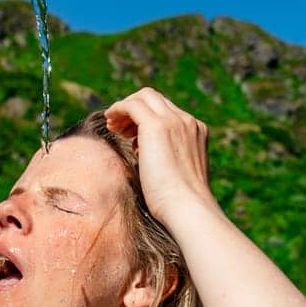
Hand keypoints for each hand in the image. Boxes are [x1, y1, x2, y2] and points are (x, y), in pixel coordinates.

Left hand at [103, 88, 214, 229]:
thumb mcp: (178, 176)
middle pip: (156, 99)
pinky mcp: (157, 126)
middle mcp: (187, 122)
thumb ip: (169, 161)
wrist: (188, 208)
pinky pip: (133, 105)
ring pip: (145, 97)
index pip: (168, 112)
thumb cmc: (180, 204)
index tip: (132, 136)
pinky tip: (109, 121)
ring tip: (112, 126)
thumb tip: (148, 159)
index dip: (147, 119)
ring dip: (125, 108)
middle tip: (118, 128)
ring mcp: (174, 122)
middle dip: (134, 109)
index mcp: (196, 132)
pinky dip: (118, 109)